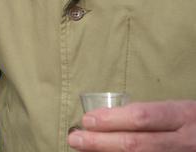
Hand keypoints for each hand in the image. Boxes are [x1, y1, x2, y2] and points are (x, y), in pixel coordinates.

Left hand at [68, 100, 195, 150]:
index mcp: (183, 116)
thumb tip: (107, 118)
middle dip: (101, 142)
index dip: (111, 120)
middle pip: (135, 145)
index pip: (142, 117)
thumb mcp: (178, 110)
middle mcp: (184, 142)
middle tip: (75, 139)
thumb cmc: (193, 122)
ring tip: (85, 150)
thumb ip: (150, 114)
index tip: (87, 120)